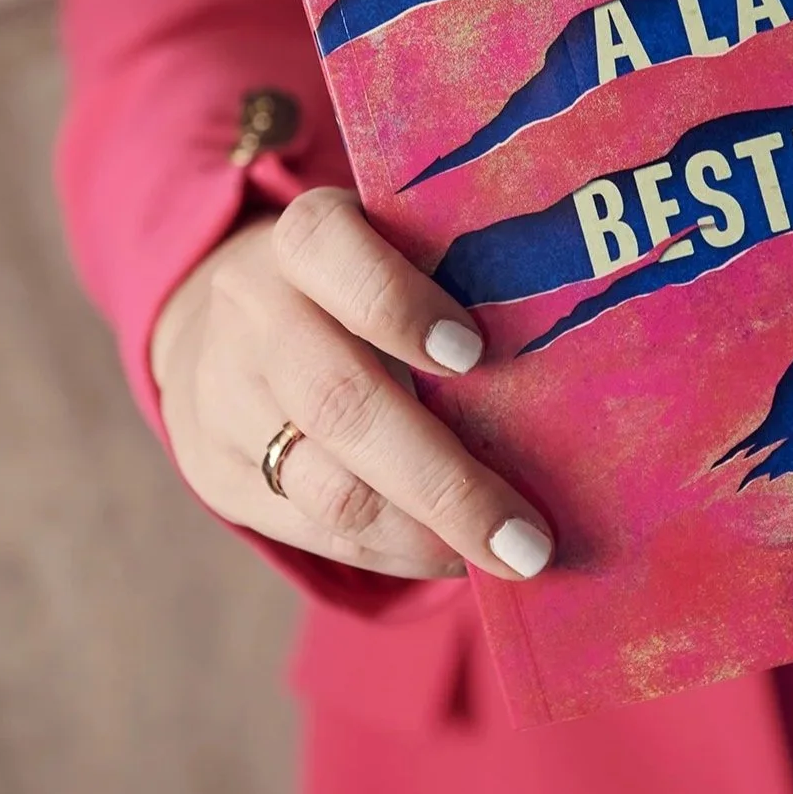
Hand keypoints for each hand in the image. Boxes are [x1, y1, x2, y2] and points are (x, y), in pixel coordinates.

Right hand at [148, 187, 553, 580]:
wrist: (225, 325)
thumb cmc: (357, 284)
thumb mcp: (390, 248)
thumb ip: (455, 279)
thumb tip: (571, 361)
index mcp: (302, 239)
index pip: (330, 249)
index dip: (398, 302)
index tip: (476, 353)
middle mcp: (253, 313)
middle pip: (340, 401)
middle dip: (443, 478)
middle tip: (528, 537)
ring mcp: (225, 398)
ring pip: (328, 486)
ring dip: (427, 534)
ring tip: (506, 554)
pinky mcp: (220, 475)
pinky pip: (317, 531)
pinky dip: (396, 551)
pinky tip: (453, 553)